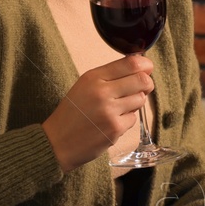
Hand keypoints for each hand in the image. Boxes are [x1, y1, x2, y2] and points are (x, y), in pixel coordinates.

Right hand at [41, 55, 153, 172]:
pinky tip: (112, 122)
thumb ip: (110, 76)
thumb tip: (141, 69)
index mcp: (93, 77)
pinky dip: (127, 120)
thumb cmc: (72, 113)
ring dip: (135, 103)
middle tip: (141, 89)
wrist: (57, 142)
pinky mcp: (115, 129)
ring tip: (119, 108)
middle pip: (142, 80)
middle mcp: (102, 91)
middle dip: (147, 84)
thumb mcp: (85, 86)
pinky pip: (133, 119)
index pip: (130, 63)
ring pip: (140, 99)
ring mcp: (110, 111)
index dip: (145, 65)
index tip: (147, 68)